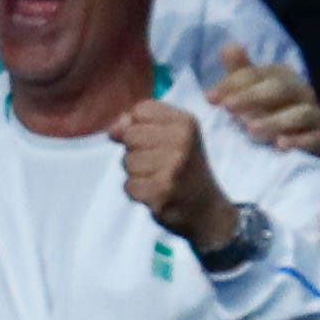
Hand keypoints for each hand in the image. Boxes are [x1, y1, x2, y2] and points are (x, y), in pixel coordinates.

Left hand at [109, 100, 237, 250]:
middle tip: (159, 164)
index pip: (141, 110)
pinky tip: (156, 194)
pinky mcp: (161, 193)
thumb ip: (138, 124)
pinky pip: (129, 185)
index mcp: (186, 123)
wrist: (207, 209)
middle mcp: (182, 142)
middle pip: (130, 135)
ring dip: (137, 173)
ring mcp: (172, 168)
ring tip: (159, 179)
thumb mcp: (171, 136)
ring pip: (127, 161)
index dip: (140, 126)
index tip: (157, 141)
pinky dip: (138, 192)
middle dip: (136, 151)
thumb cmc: (184, 167)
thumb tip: (113, 131)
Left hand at [206, 42, 319, 165]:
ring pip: (301, 113)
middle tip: (227, 109)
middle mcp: (303, 91)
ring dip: (275, 121)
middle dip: (252, 97)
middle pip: (279, 88)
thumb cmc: (281, 115)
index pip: (256, 74)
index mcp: (283, 77)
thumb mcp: (260, 95)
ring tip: (251, 130)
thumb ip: (242, 75)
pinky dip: (303, 140)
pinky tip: (282, 146)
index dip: (233, 83)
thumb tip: (229, 47)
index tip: (210, 97)